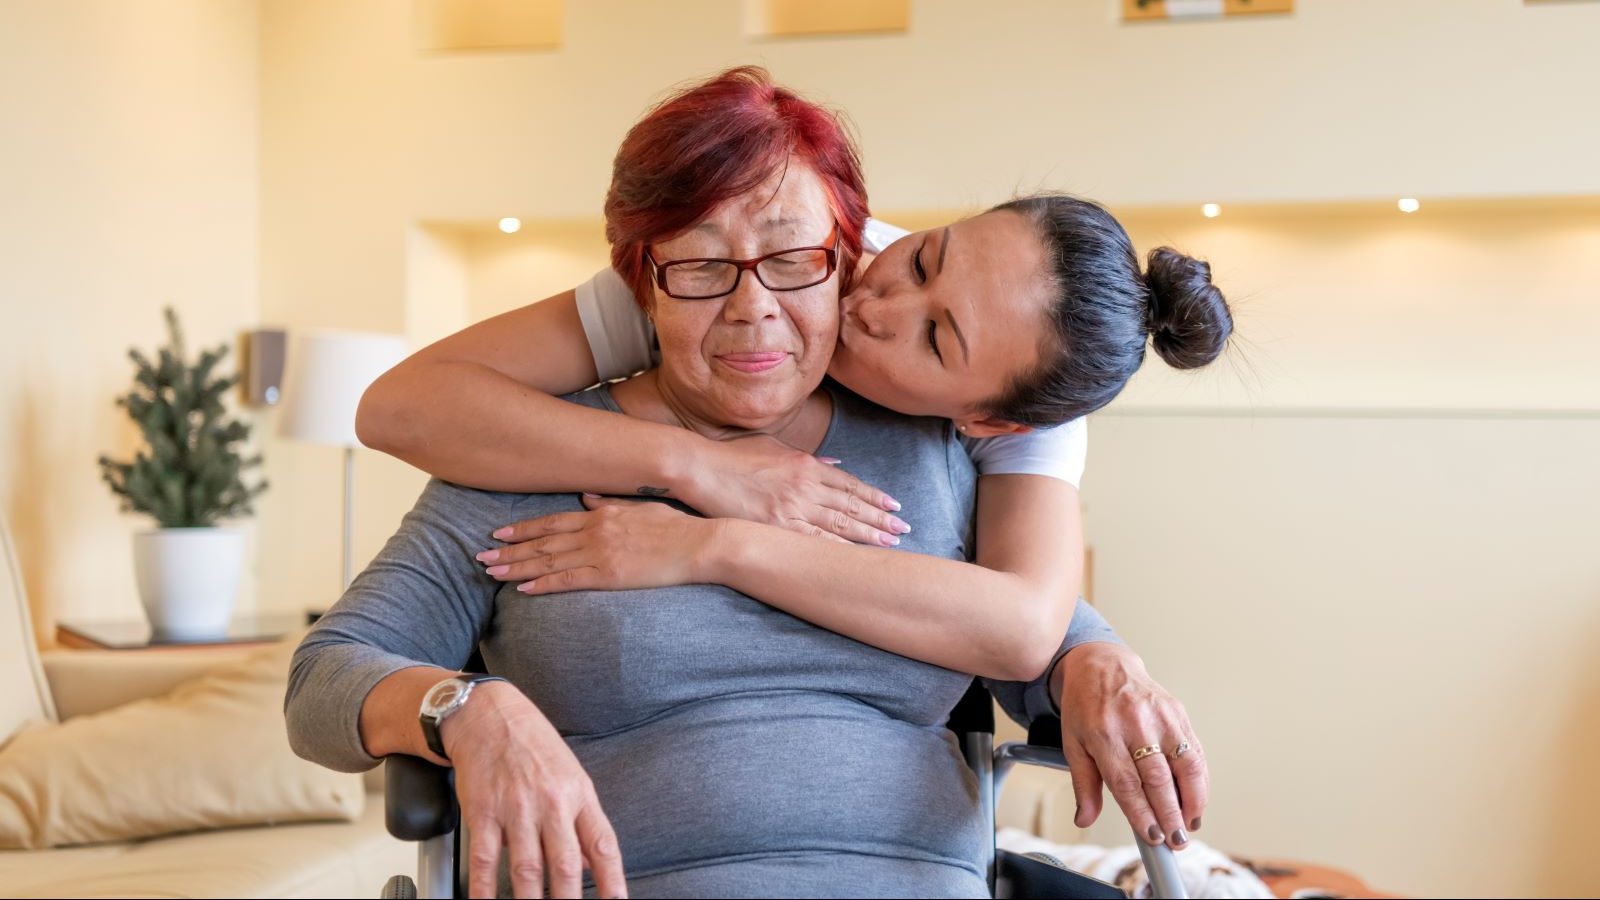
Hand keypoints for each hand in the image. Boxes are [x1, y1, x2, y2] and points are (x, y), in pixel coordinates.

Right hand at [440, 681, 625, 898]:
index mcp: (579, 795)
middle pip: (565, 863)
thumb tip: (590, 865)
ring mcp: (517, 809)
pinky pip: (485, 859)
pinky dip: (484, 889)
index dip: (612, 880)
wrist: (489, 715)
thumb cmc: (533, 745)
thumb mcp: (571, 776)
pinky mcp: (484, 811)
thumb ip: (581, 822)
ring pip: (527, 868)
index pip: (603, 845)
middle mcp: (551, 803)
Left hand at [478, 496, 718, 594]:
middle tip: (480, 556)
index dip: (523, 529)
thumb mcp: (640, 507)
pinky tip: (524, 589)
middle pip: (542, 542)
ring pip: (548, 561)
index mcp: (601, 513)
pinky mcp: (610, 576)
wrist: (700, 545)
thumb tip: (586, 496)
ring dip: (517, 567)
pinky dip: (543, 584)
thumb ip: (610, 502)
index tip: (499, 532)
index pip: (552, 521)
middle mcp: (595, 531)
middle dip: (509, 549)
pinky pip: (568, 580)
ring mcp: (601, 553)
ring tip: (491, 572)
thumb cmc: (676, 527)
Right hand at [684, 434, 909, 545]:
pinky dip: (837, 548)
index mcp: (806, 464)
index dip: (875, 496)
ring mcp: (792, 507)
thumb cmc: (734, 456)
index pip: (850, 484)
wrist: (702, 468)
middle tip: (903, 528)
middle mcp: (805, 485)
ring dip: (868, 534)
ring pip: (839, 523)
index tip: (894, 505)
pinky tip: (854, 556)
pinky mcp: (776, 525)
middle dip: (881, 518)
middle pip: (852, 505)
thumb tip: (836, 465)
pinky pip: (814, 540)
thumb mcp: (776, 448)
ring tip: (890, 542)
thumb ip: (808, 458)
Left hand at [1052, 643, 1208, 851]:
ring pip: (1185, 764)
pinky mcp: (1177, 711)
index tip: (1152, 837)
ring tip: (1191, 825)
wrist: (1101, 665)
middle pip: (1158, 778)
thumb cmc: (1085, 707)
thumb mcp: (1073, 744)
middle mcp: (1134, 723)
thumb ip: (1083, 785)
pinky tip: (1197, 799)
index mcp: (1103, 733)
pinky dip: (1200, 779)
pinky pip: (1194, 750)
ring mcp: (1160, 715)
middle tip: (1176, 840)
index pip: (1126, 783)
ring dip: (1193, 800)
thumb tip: (1084, 819)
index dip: (1142, 814)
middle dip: (1170, 815)